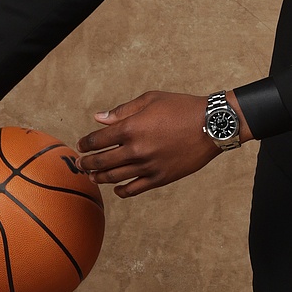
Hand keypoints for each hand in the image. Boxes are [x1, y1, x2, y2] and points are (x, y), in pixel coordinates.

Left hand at [76, 90, 253, 198]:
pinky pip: (134, 189)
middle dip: (87, 163)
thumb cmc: (181, 108)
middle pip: (101, 161)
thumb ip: (122, 111)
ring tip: (93, 176)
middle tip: (80, 164)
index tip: (81, 146)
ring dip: (100, 178)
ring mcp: (148, 166)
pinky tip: (117, 188)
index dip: (85, 143)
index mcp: (131, 128)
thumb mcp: (151, 100)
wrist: (211, 125)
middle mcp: (136, 149)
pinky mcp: (160, 178)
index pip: (97, 140)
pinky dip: (121, 190)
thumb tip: (98, 119)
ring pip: (114, 177)